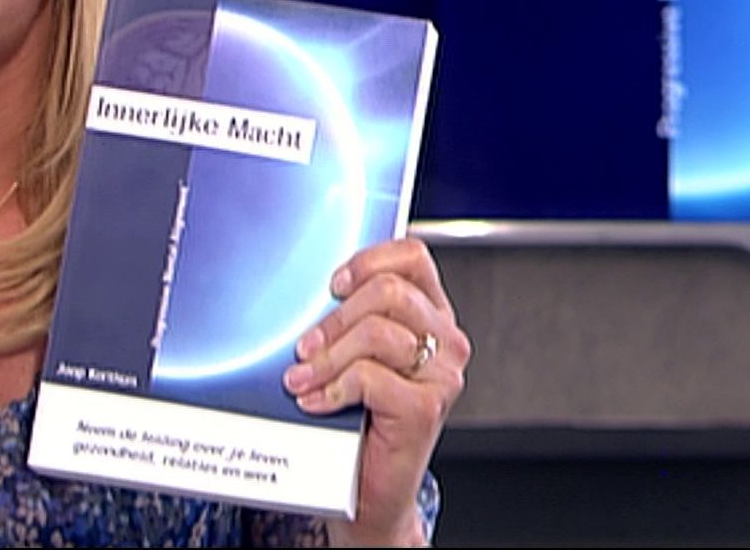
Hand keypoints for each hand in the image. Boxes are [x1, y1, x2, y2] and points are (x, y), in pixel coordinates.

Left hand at [281, 237, 468, 546]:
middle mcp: (445, 341)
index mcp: (433, 318)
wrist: (369, 493)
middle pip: (389, 291)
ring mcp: (441, 376)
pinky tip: (318, 401)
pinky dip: (333, 387)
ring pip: (377, 331)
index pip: (412, 258)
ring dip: (328, 355)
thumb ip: (351, 321)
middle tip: (306, 347)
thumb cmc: (359, 424)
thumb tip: (312, 297)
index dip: (369, 261)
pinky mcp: (425, 408)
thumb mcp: (356, 358)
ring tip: (304, 377)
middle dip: (335, 318)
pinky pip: (369, 376)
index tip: (333, 285)